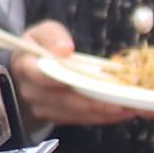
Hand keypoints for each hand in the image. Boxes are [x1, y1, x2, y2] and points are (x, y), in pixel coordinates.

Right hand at [10, 20, 131, 128]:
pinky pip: (80, 120)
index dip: (58, 79)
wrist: (31, 69)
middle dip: (92, 102)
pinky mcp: (58, 118)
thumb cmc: (41, 47)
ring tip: (128, 108)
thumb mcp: (43, 32)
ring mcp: (43, 108)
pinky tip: (122, 112)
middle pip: (63, 99)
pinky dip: (102, 117)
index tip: (79, 80)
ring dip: (102, 112)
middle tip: (120, 102)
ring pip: (74, 113)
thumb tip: (65, 48)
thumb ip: (53, 36)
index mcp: (26, 66)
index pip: (39, 75)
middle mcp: (31, 91)